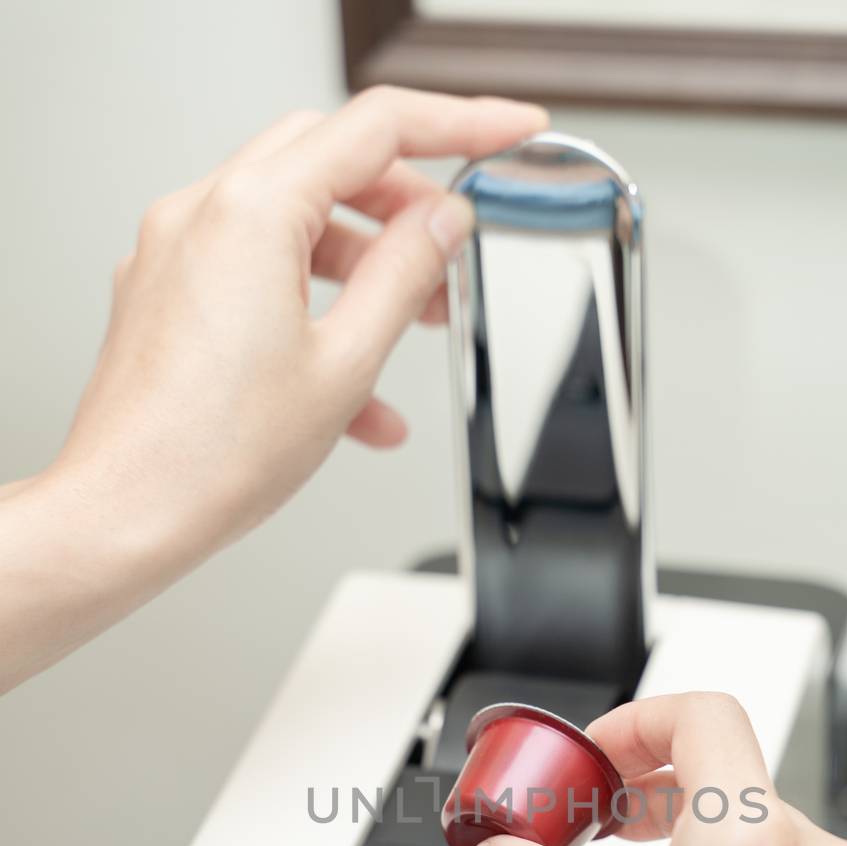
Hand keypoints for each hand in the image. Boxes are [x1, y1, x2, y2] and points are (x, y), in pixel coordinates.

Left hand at [57, 88, 546, 561]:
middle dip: (402, 201)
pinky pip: (254, 272)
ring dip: (361, 261)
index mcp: (251, 213)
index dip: (459, 125)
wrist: (130, 511)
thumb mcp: (345, 364)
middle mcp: (202, 215)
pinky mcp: (165, 293)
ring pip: (292, 221)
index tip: (506, 131)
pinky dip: (312, 304)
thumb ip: (405, 278)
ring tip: (414, 320)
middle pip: (328, 163)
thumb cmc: (214, 454)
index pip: (375, 129)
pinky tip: (353, 381)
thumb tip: (441, 226)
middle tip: (451, 246)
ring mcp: (176, 252)